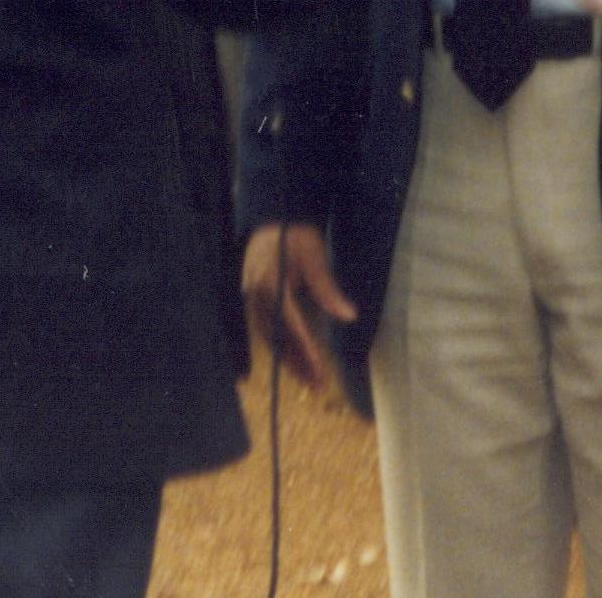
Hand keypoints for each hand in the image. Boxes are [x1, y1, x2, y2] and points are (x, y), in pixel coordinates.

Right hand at [242, 222, 356, 391]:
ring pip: (272, 336)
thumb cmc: (295, 233)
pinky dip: (283, 346)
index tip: (319, 369)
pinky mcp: (255, 300)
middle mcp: (257, 295)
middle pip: (278, 337)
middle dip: (298, 362)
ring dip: (290, 359)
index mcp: (270, 283)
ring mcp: (253, 298)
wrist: (271, 217)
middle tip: (319, 385)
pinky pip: (269, 329)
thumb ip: (327, 287)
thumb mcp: (314, 255)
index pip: (290, 324)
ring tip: (311, 380)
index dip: (305, 349)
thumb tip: (349, 315)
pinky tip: (296, 359)